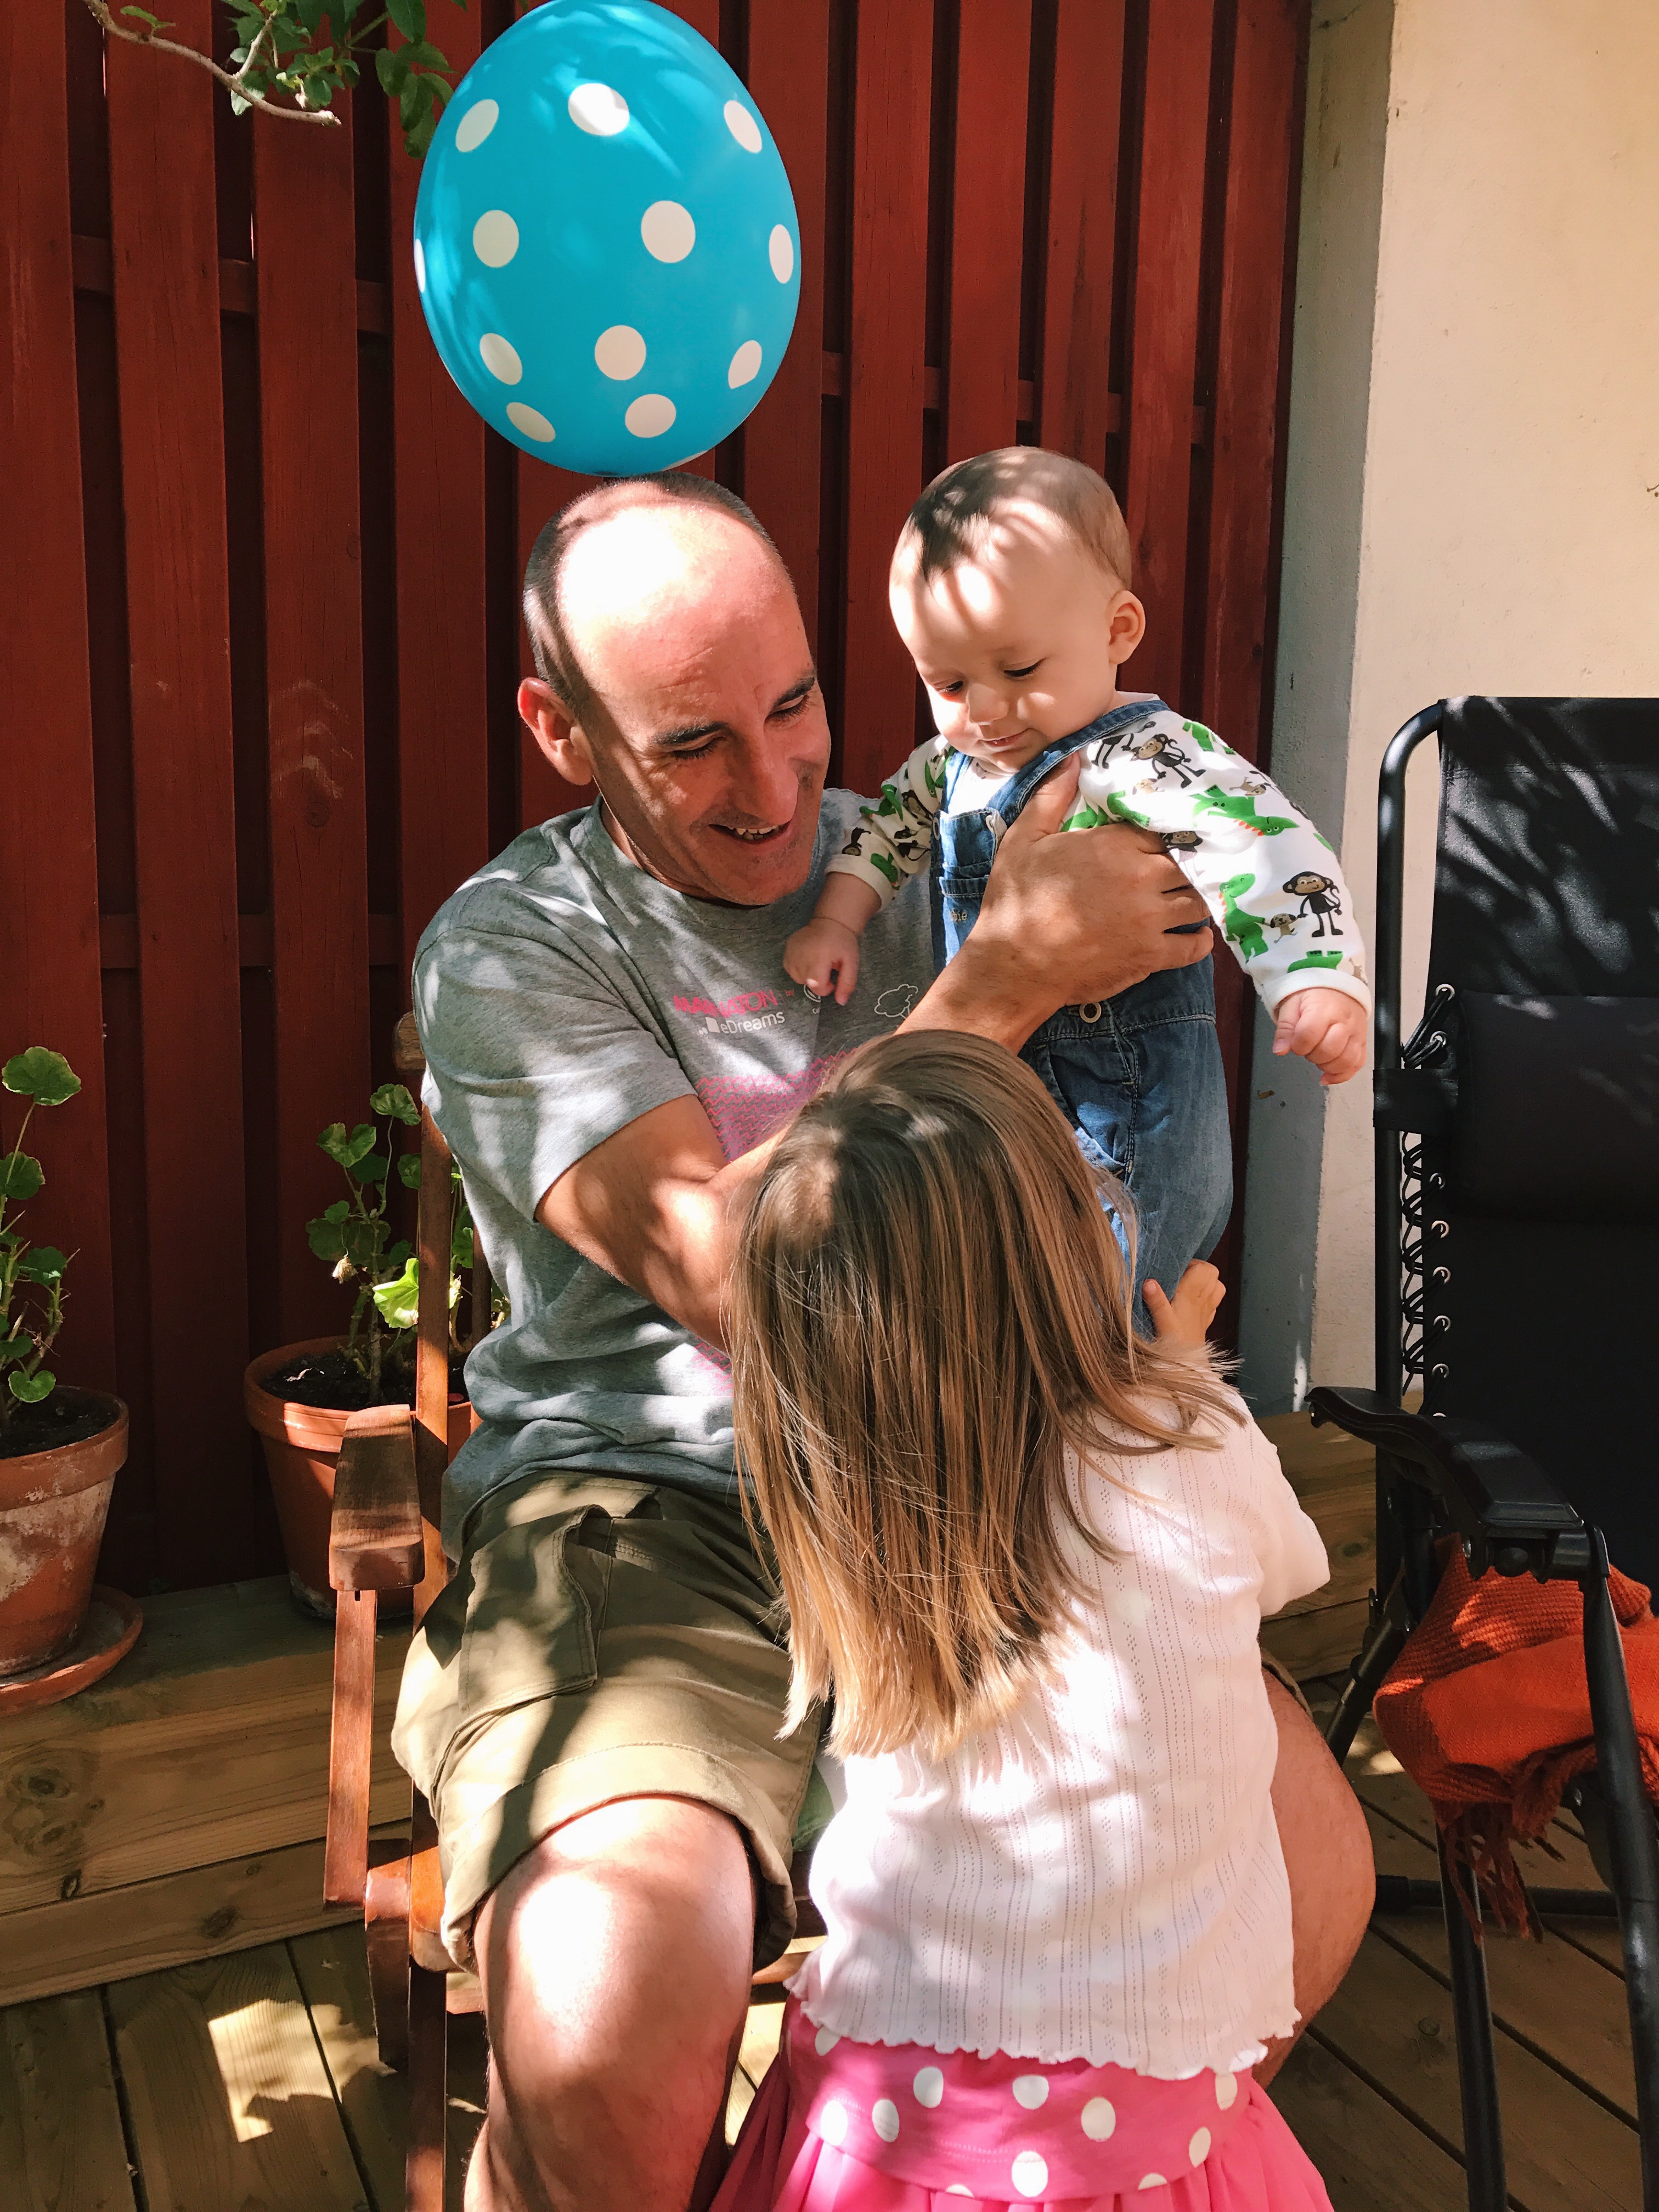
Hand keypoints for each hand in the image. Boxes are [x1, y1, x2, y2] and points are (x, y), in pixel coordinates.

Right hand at [785, 917, 861, 1005]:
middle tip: (826, 970)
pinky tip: (807, 961)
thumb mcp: (851, 963)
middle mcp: (803, 955)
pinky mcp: (787, 948)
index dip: (826, 988)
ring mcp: (792, 951)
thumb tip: (841, 1002)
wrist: (831, 922)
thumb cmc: (843, 943)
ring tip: (817, 964)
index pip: (816, 986)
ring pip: (797, 978)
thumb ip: (847, 983)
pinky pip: (789, 968)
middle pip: (807, 983)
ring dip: (808, 976)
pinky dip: (797, 969)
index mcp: (820, 958)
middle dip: (818, 982)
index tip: (832, 980)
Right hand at [939, 758, 1211, 1041]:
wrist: (1014, 966)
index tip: (1164, 842)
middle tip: (1184, 870)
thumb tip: (1072, 758)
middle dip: (1187, 866)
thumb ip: (1050, 797)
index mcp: (1113, 845)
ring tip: (1191, 899)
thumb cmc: (1015, 902)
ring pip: (1197, 901)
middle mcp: (1141, 878)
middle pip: (1187, 863)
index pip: (1160, 831)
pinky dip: (1200, 942)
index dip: (1164, 836)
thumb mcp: (1023, 840)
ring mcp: (1150, 919)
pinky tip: (1197, 935)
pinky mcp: (1150, 955)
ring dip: (1197, 899)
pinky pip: (1193, 947)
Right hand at [1144, 1261, 1224, 1349]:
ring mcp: (1206, 1311)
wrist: (1187, 1366)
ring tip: (1187, 1287)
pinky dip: (1206, 1299)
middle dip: (1199, 1271)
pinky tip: (1191, 1304)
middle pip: (1213, 1275)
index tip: (1177, 1269)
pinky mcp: (1205, 1322)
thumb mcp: (1161, 1320)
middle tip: (1180, 1276)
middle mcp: (1203, 1300)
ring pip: (1216, 1288)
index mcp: (1193, 1295)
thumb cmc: (1173, 1342)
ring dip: (1205, 1284)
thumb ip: (1155, 1300)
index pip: (1206, 1269)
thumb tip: (1149, 1282)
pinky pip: (1213, 1303)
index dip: (1193, 1264)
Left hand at [1271, 988, 1366, 1085]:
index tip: (1295, 1043)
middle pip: (1329, 1050)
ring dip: (1327, 1066)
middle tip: (1307, 1047)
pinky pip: (1357, 1063)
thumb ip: (1285, 1028)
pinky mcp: (1362, 1041)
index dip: (1298, 1045)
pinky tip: (1328, 1075)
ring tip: (1317, 1058)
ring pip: (1346, 1060)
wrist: (1338, 987)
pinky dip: (1342, 1074)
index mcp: (1324, 1008)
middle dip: (1312, 1055)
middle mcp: (1344, 1021)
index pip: (1309, 1035)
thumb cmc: (1313, 995)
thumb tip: (1280, 1050)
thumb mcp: (1292, 1005)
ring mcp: (1357, 1032)